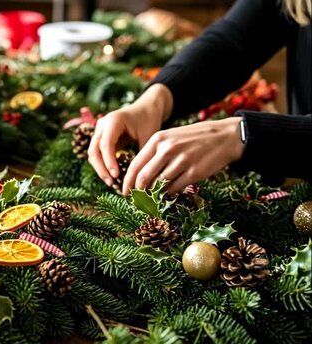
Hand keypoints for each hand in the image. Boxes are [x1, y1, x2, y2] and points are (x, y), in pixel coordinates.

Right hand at [88, 84, 170, 186]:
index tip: (116, 176)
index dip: (109, 161)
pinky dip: (102, 165)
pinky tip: (112, 176)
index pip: (106, 144)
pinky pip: (97, 154)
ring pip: (93, 154)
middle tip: (111, 183)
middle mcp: (102, 125)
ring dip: (100, 169)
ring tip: (111, 182)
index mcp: (113, 121)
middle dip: (101, 168)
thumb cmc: (149, 120)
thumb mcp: (148, 135)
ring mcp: (99, 131)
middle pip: (94, 150)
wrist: (146, 108)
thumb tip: (136, 176)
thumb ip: (140, 153)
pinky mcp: (100, 138)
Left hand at [122, 117, 244, 194]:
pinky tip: (167, 194)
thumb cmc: (194, 138)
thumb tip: (138, 175)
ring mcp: (181, 161)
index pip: (135, 164)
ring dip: (153, 194)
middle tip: (135, 199)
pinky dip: (168, 194)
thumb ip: (154, 153)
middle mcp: (167, 149)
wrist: (226, 136)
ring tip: (151, 198)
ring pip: (158, 185)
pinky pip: (174, 189)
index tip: (124, 191)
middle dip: (137, 191)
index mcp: (158, 139)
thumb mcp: (171, 137)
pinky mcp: (194, 172)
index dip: (127, 181)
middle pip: (143, 177)